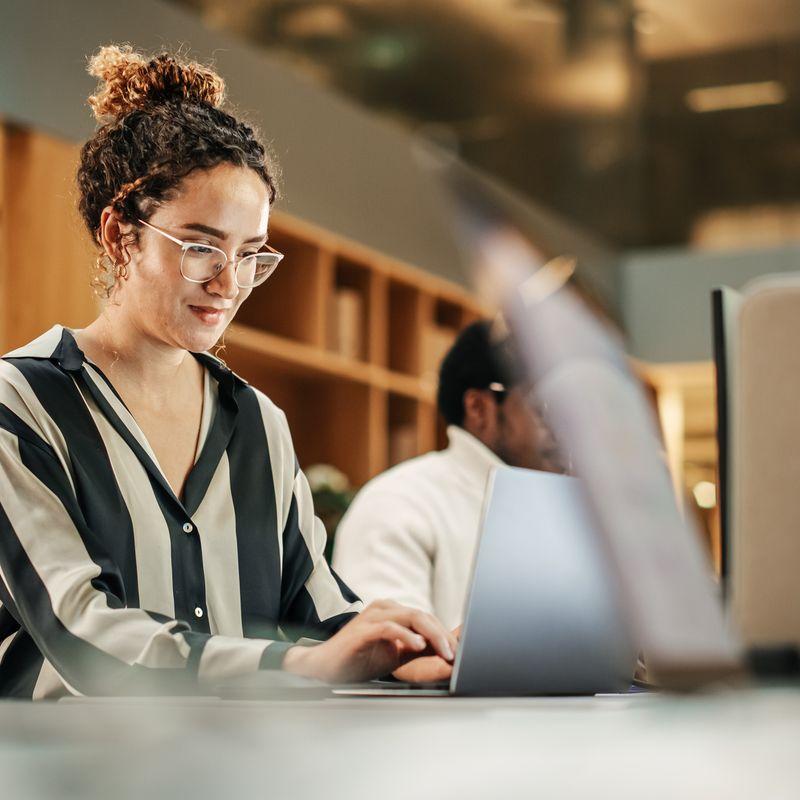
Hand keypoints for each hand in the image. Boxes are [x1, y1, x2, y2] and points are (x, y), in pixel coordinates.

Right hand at [283, 600, 456, 683]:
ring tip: (445, 651)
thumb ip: (419, 649)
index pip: (426, 618)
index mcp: (392, 611)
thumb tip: (447, 651)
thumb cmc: (360, 659)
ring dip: (432, 635)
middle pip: (422, 615)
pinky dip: (406, 636)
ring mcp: (372, 616)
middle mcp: (384, 608)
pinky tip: (419, 646)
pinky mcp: (362, 630)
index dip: (444, 634)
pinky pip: (389, 628)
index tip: (459, 650)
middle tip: (455, 653)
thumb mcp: (396, 654)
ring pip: (410, 617)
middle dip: (442, 635)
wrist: (325, 667)